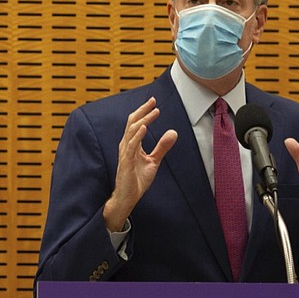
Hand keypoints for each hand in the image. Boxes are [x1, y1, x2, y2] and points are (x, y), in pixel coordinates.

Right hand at [103, 97, 177, 231]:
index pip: (136, 123)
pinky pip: (131, 146)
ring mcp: (125, 153)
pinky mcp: (126, 162)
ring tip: (153, 112)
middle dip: (143, 110)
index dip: (144, 112)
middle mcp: (126, 146)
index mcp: (131, 144)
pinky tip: (143, 127)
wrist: (127, 197)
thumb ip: (162, 147)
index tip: (153, 102)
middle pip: (133, 122)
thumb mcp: (153, 161)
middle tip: (153, 100)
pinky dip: (137, 135)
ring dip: (143, 119)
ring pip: (132, 131)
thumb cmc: (137, 180)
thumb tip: (173, 133)